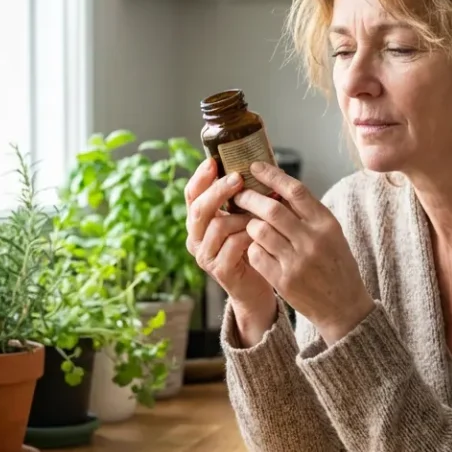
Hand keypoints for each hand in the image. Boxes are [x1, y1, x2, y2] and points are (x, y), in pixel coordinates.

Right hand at [184, 158, 277, 344]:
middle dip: (218, 191)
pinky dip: (248, 235)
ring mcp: (205, 256)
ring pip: (217, 226)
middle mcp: (195, 239)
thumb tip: (251, 164)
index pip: (191, 195)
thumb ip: (239, 199)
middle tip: (237, 178)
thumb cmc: (252, 248)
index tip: (213, 162)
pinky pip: (232, 245)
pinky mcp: (219, 270)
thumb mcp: (242, 219)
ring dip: (240, 216)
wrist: (256, 289)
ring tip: (258, 213)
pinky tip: (259, 232)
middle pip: (199, 209)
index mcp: (198, 223)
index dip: (200, 177)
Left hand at [233, 162, 374, 341]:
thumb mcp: (331, 234)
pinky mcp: (284, 280)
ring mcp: (297, 261)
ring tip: (249, 225)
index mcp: (326, 223)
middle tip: (239, 195)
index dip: (272, 175)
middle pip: (271, 209)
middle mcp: (312, 240)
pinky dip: (252, 248)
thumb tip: (276, 187)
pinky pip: (256, 255)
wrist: (344, 306)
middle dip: (249, 198)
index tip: (254, 167)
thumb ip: (307, 214)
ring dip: (249, 225)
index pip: (295, 190)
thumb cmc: (336, 265)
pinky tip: (255, 248)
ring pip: (259, 231)